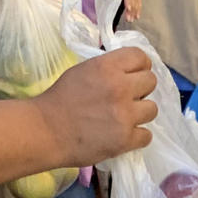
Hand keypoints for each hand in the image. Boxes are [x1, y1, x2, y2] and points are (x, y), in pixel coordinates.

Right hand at [36, 46, 158, 166]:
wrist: (45, 131)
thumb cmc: (59, 99)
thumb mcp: (83, 71)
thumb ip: (108, 69)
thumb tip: (128, 73)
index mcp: (108, 67)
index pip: (141, 57)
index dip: (140, 66)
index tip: (134, 75)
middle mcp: (120, 88)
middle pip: (151, 82)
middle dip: (141, 89)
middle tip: (127, 99)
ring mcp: (125, 115)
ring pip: (153, 109)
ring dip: (141, 114)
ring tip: (125, 119)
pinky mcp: (125, 139)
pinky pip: (147, 135)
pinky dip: (137, 137)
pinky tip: (124, 136)